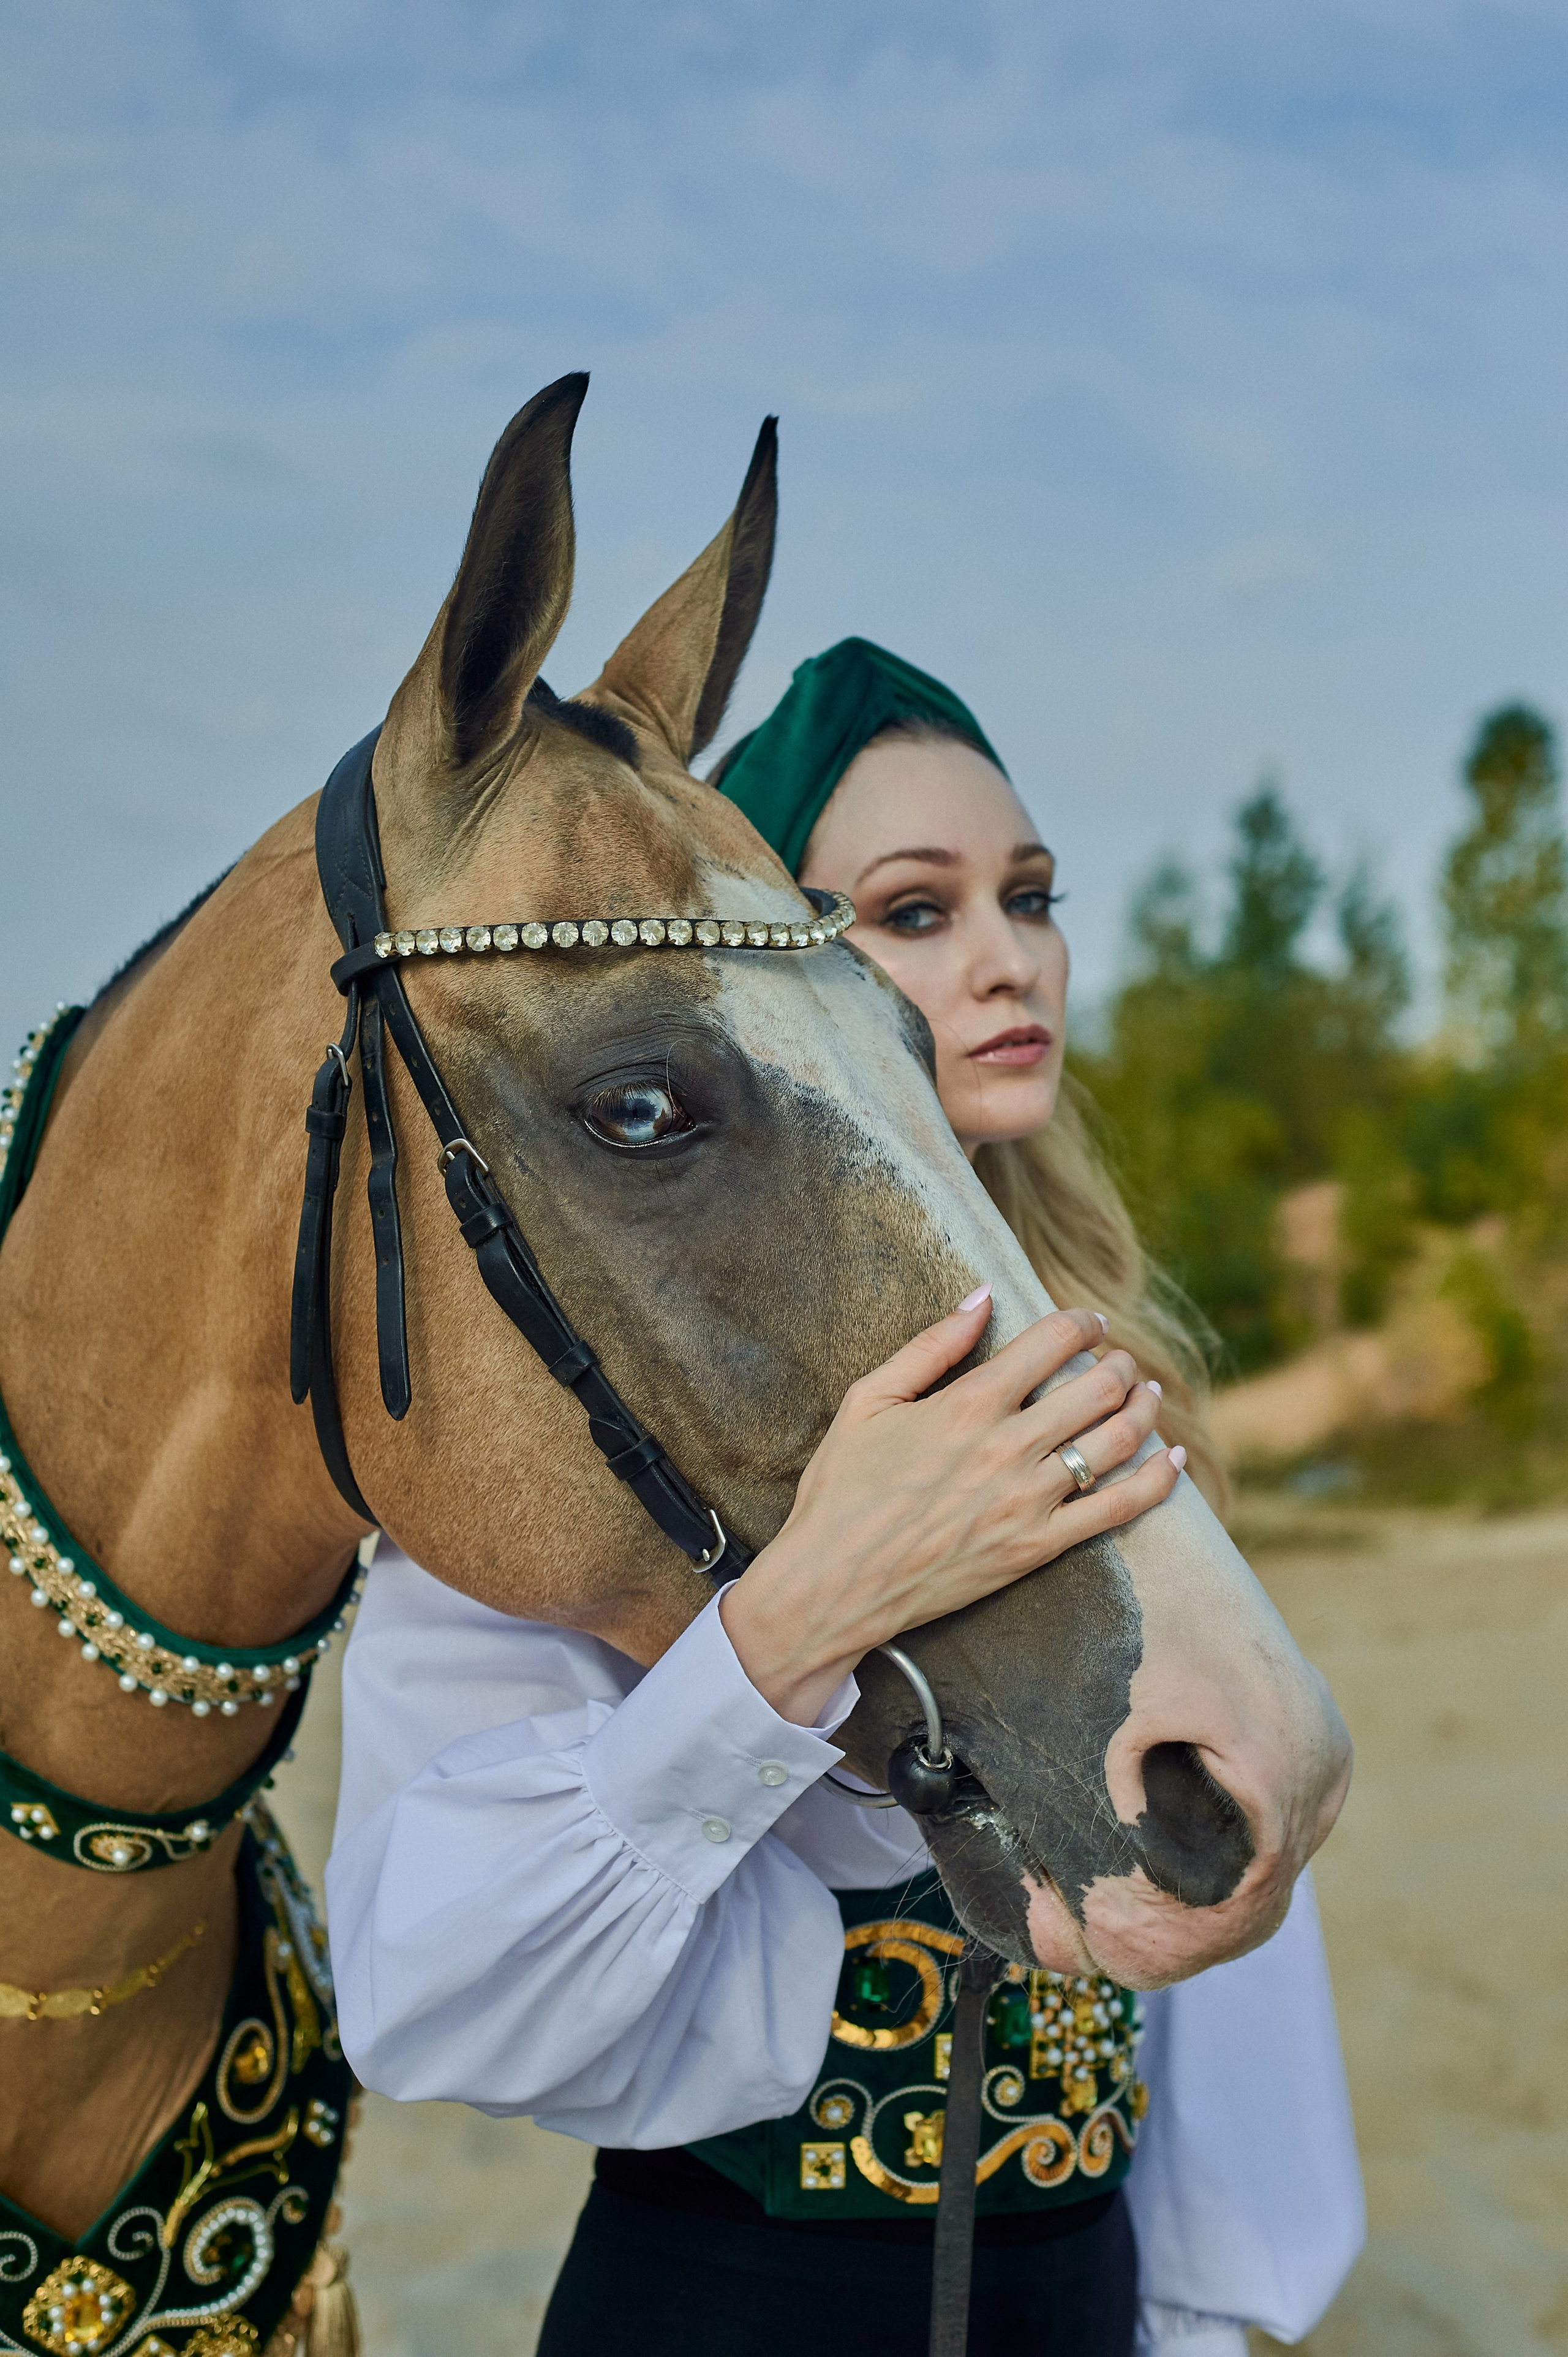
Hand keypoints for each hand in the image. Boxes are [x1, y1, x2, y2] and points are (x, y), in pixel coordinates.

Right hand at [720, 1291, 1182, 1724]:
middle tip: (1121, 1360)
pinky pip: (1117, 1510)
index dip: (1082, 1323)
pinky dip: (1156, 1481)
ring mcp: (1029, 1501)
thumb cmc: (842, 1489)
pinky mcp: (1038, 1548)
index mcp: (969, 1403)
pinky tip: (1173, 1459)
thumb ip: (930, 1346)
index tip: (1091, 1321)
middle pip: (1099, 1388)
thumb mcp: (868, 1400)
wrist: (834, 1584)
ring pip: (1116, 1441)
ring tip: (1149, 1395)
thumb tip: (981, 1296)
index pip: (1052, 1342)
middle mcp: (1009, 1447)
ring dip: (1145, 1409)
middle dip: (1121, 1364)